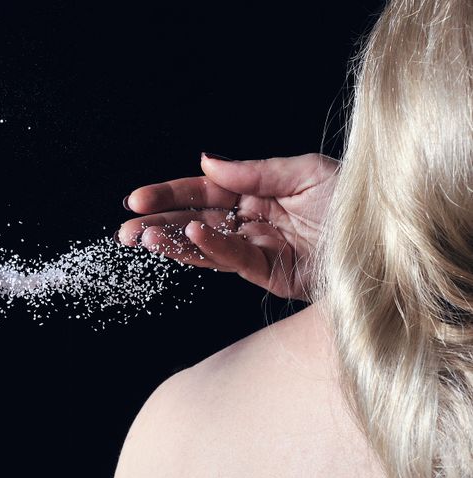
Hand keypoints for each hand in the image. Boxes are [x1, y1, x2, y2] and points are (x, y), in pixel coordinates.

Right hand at [115, 153, 338, 299]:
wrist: (390, 242)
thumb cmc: (355, 201)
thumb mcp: (305, 173)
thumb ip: (255, 171)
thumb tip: (206, 161)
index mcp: (259, 193)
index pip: (204, 192)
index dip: (170, 194)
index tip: (137, 199)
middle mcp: (253, 222)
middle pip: (196, 221)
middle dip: (160, 225)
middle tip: (126, 230)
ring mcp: (260, 250)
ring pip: (206, 246)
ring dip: (173, 242)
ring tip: (144, 238)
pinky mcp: (271, 275)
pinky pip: (234, 260)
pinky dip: (211, 249)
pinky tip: (190, 237)